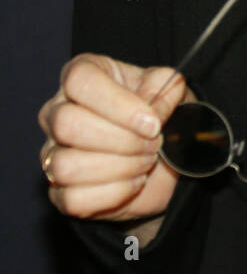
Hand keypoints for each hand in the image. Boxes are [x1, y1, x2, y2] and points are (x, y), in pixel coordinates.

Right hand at [37, 54, 195, 223]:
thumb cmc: (156, 114)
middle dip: (122, 140)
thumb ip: (164, 89)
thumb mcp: (169, 91)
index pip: (81, 81)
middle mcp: (56, 112)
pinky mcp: (59, 192)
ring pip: (67, 166)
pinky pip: (73, 199)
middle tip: (153, 142)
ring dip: (119, 168)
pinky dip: (114, 193)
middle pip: (68, 124)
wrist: (161, 158)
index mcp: (81, 75)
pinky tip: (134, 182)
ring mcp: (51, 154)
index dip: (118, 103)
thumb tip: (152, 110)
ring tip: (146, 160)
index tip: (152, 122)